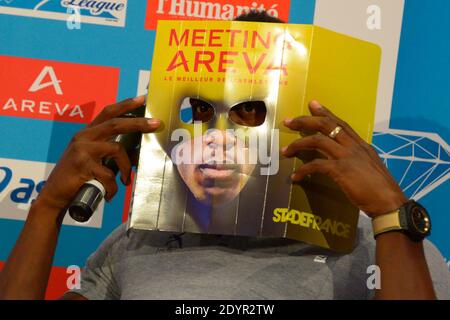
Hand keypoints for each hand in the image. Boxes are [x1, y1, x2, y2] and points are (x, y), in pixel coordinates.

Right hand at [35, 96, 159, 214]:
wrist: (54, 196)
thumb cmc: (78, 178)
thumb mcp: (92, 159)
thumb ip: (109, 151)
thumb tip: (137, 152)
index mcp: (87, 133)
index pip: (107, 113)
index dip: (126, 105)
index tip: (142, 99)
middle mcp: (83, 137)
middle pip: (115, 124)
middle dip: (138, 123)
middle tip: (156, 124)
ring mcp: (81, 150)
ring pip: (116, 149)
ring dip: (126, 167)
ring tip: (125, 181)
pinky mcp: (82, 165)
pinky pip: (108, 174)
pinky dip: (113, 187)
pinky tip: (109, 195)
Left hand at [282, 100, 406, 217]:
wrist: (390, 203)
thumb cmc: (381, 190)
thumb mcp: (370, 167)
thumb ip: (358, 160)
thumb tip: (346, 161)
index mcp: (361, 145)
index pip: (340, 123)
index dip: (325, 112)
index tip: (312, 104)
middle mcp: (354, 146)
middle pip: (326, 125)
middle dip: (305, 121)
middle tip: (289, 121)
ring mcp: (347, 157)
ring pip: (317, 141)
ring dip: (298, 144)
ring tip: (285, 151)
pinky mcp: (341, 170)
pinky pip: (315, 165)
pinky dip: (303, 170)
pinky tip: (295, 177)